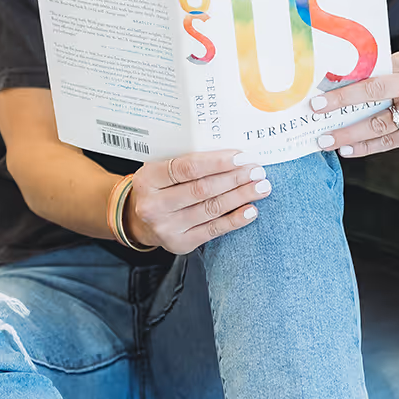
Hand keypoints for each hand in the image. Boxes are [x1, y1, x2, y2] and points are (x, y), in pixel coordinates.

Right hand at [124, 150, 271, 253]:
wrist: (138, 220)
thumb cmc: (158, 187)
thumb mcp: (161, 168)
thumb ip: (188, 161)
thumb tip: (232, 155)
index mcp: (148, 179)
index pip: (188, 168)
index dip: (218, 163)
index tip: (242, 157)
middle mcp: (154, 205)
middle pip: (202, 189)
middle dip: (235, 179)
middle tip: (257, 171)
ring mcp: (166, 227)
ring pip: (211, 209)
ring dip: (241, 197)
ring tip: (261, 187)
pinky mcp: (180, 243)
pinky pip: (213, 230)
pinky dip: (235, 220)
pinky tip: (251, 210)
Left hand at [310, 49, 398, 157]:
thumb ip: (386, 68)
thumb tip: (343, 75)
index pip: (374, 67)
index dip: (348, 75)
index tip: (321, 82)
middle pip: (375, 90)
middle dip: (343, 99)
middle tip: (316, 107)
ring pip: (379, 123)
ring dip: (349, 132)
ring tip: (326, 139)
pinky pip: (389, 141)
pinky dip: (366, 147)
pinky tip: (347, 151)